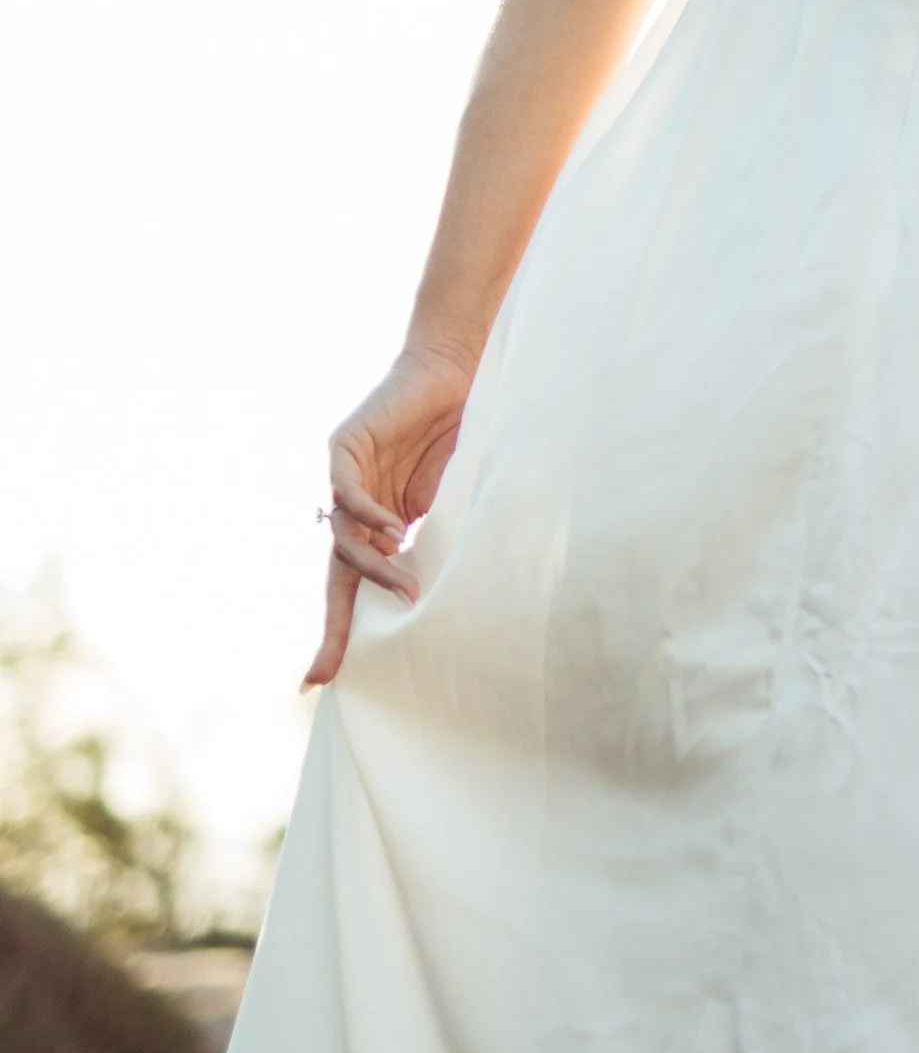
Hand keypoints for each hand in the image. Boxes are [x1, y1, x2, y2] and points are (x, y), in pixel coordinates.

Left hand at [307, 341, 475, 688]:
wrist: (456, 372)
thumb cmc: (462, 433)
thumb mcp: (451, 502)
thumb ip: (432, 541)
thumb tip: (435, 600)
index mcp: (380, 523)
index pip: (354, 584)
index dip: (340, 629)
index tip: (323, 679)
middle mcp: (355, 506)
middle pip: (337, 574)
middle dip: (333, 623)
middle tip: (326, 668)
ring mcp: (346, 478)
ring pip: (344, 539)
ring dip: (373, 567)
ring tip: (404, 585)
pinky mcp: (344, 447)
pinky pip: (346, 492)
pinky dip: (368, 516)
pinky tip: (397, 531)